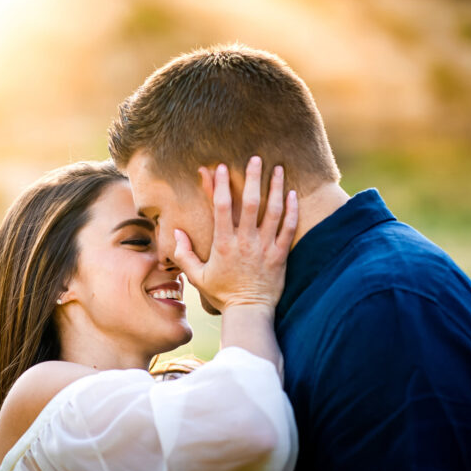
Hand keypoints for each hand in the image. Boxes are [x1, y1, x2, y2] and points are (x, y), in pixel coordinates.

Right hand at [173, 156, 297, 313]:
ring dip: (276, 188)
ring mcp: (265, 248)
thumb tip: (177, 232)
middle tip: (256, 158)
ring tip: (278, 169)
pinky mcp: (280, 255)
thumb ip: (184, 254)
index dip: (221, 185)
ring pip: (272, 212)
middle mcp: (245, 242)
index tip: (220, 167)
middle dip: (252, 178)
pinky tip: (293, 195)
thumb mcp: (197, 276)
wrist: (249, 312)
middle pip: (250, 203)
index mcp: (223, 244)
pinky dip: (291, 211)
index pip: (222, 208)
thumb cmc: (223, 294)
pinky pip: (288, 229)